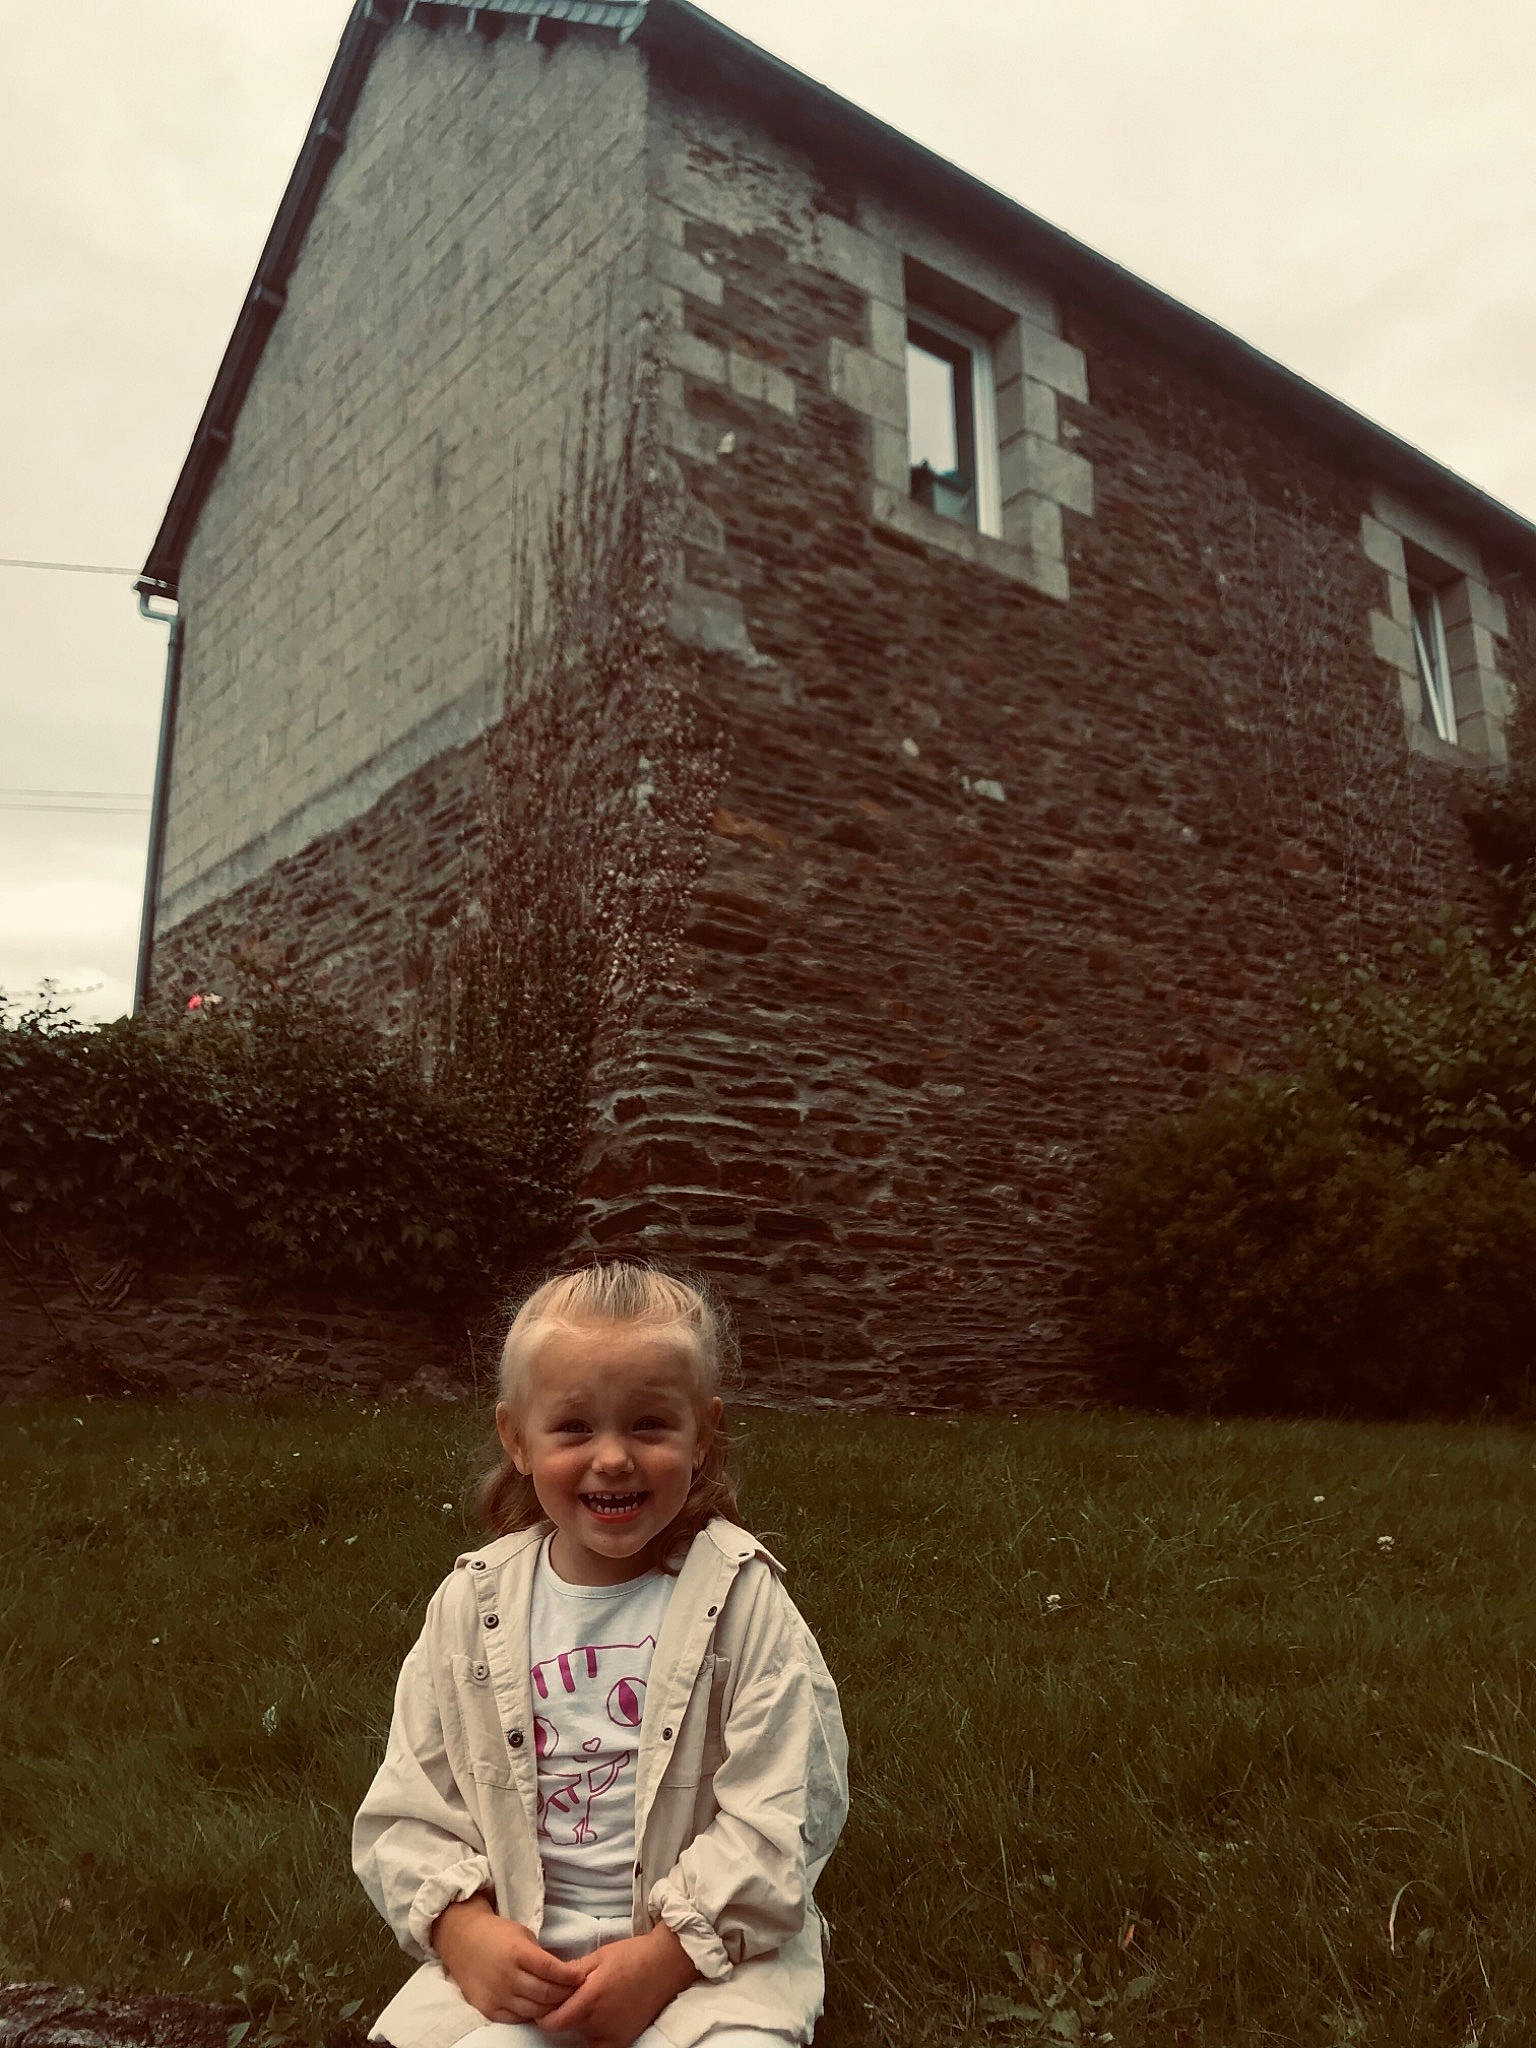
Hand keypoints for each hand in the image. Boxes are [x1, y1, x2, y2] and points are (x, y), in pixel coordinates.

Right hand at [431, 1896, 584, 2022]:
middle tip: (576, 1991)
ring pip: (535, 2010)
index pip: (552, 1970)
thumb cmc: (496, 1933)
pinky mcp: (489, 2009)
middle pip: (546, 1993)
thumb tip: (562, 1973)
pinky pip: (517, 2018)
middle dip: (566, 1994)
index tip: (581, 1976)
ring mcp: (498, 1995)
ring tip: (562, 2002)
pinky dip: (532, 2014)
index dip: (570, 1976)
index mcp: (518, 1953)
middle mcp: (508, 1976)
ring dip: (552, 2007)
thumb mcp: (522, 1934)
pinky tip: (540, 2008)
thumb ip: (540, 1955)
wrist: (462, 1940)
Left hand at [538, 1924, 697, 2047]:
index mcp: (590, 2000)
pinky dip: (595, 2035)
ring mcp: (613, 2036)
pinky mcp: (624, 2041)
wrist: (665, 1965)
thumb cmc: (632, 1956)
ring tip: (592, 2001)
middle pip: (568, 2028)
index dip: (545, 2016)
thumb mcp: (599, 1956)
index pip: (554, 2023)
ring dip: (580, 2023)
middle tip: (571, 1996)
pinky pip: (600, 2045)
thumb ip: (573, 1972)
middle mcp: (599, 2023)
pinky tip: (601, 2018)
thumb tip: (550, 1980)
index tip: (546, 2005)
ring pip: (583, 2036)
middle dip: (564, 2013)